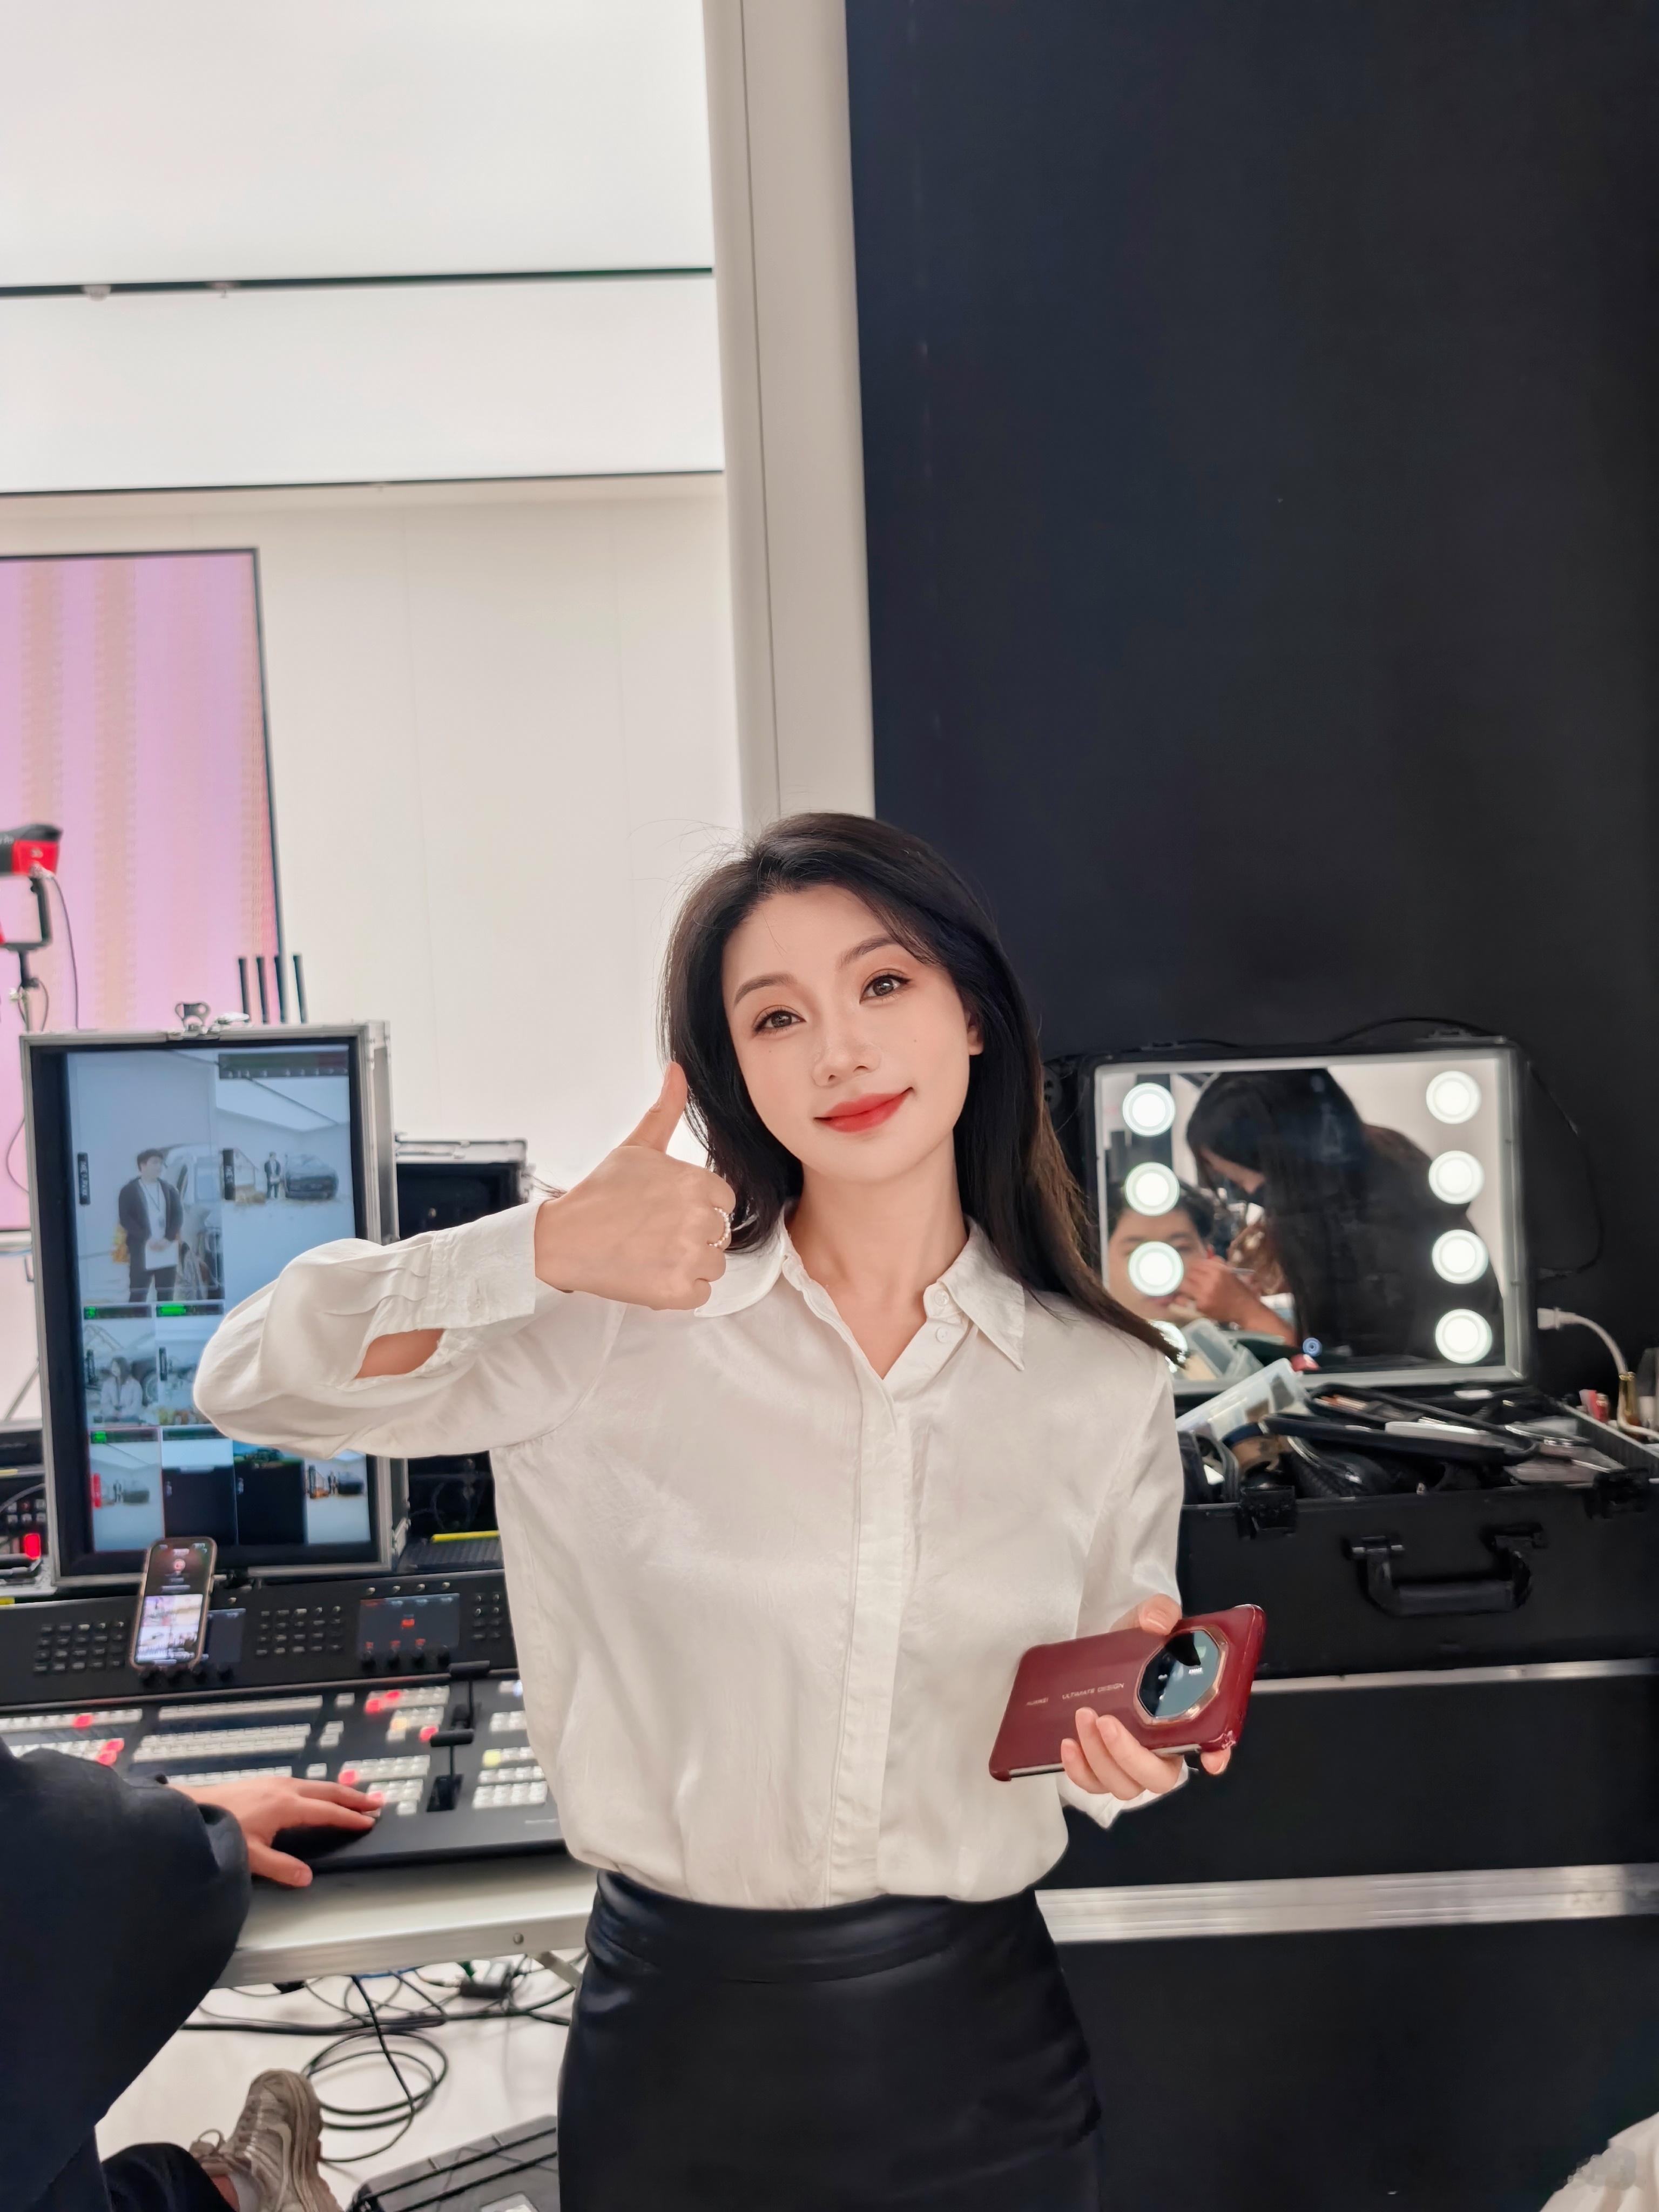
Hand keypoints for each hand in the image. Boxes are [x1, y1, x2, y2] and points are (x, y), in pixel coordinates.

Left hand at [170, 1775, 384, 1886]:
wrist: (189, 1808)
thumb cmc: (221, 1830)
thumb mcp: (249, 1856)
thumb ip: (280, 1868)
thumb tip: (308, 1878)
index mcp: (286, 1806)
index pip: (326, 1812)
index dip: (349, 1818)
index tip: (370, 1821)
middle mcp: (285, 1789)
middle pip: (327, 1791)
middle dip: (353, 1797)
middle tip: (377, 1802)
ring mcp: (273, 1782)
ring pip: (314, 1784)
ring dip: (337, 1791)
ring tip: (354, 1796)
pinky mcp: (262, 1782)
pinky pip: (301, 1782)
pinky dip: (319, 1788)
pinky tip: (315, 1794)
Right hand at [532, 1064, 736, 1311]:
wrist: (563, 1240)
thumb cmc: (600, 1192)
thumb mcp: (636, 1147)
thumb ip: (666, 1110)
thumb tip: (677, 1068)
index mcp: (697, 1183)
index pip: (723, 1201)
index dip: (696, 1206)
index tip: (666, 1209)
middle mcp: (699, 1219)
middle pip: (720, 1233)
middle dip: (692, 1235)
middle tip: (653, 1232)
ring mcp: (689, 1258)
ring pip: (714, 1265)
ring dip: (689, 1264)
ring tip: (652, 1252)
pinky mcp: (678, 1293)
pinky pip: (701, 1294)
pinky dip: (680, 1290)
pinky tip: (651, 1273)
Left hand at [1058, 1593, 1231, 1800]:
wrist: (1096, 1655)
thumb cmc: (1131, 1646)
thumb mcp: (1144, 1620)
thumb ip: (1158, 1612)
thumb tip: (1157, 1622)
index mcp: (1185, 1718)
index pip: (1213, 1745)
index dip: (1217, 1756)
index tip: (1212, 1760)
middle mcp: (1161, 1750)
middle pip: (1158, 1778)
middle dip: (1130, 1756)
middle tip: (1106, 1721)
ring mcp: (1130, 1764)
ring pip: (1123, 1785)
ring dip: (1101, 1758)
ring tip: (1083, 1717)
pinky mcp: (1099, 1768)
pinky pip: (1092, 1784)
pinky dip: (1079, 1771)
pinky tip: (1067, 1744)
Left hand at [1178, 1254, 1294, 1341]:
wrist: (1245, 1309)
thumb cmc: (1238, 1290)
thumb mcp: (1230, 1272)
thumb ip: (1217, 1262)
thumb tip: (1208, 1249)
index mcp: (1218, 1270)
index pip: (1197, 1263)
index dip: (1193, 1266)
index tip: (1192, 1269)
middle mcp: (1211, 1280)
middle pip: (1189, 1273)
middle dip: (1188, 1276)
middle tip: (1188, 1280)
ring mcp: (1205, 1293)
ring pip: (1184, 1285)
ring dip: (1184, 1286)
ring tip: (1186, 1288)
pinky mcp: (1202, 1305)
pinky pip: (1186, 1299)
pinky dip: (1185, 1299)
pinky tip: (1186, 1299)